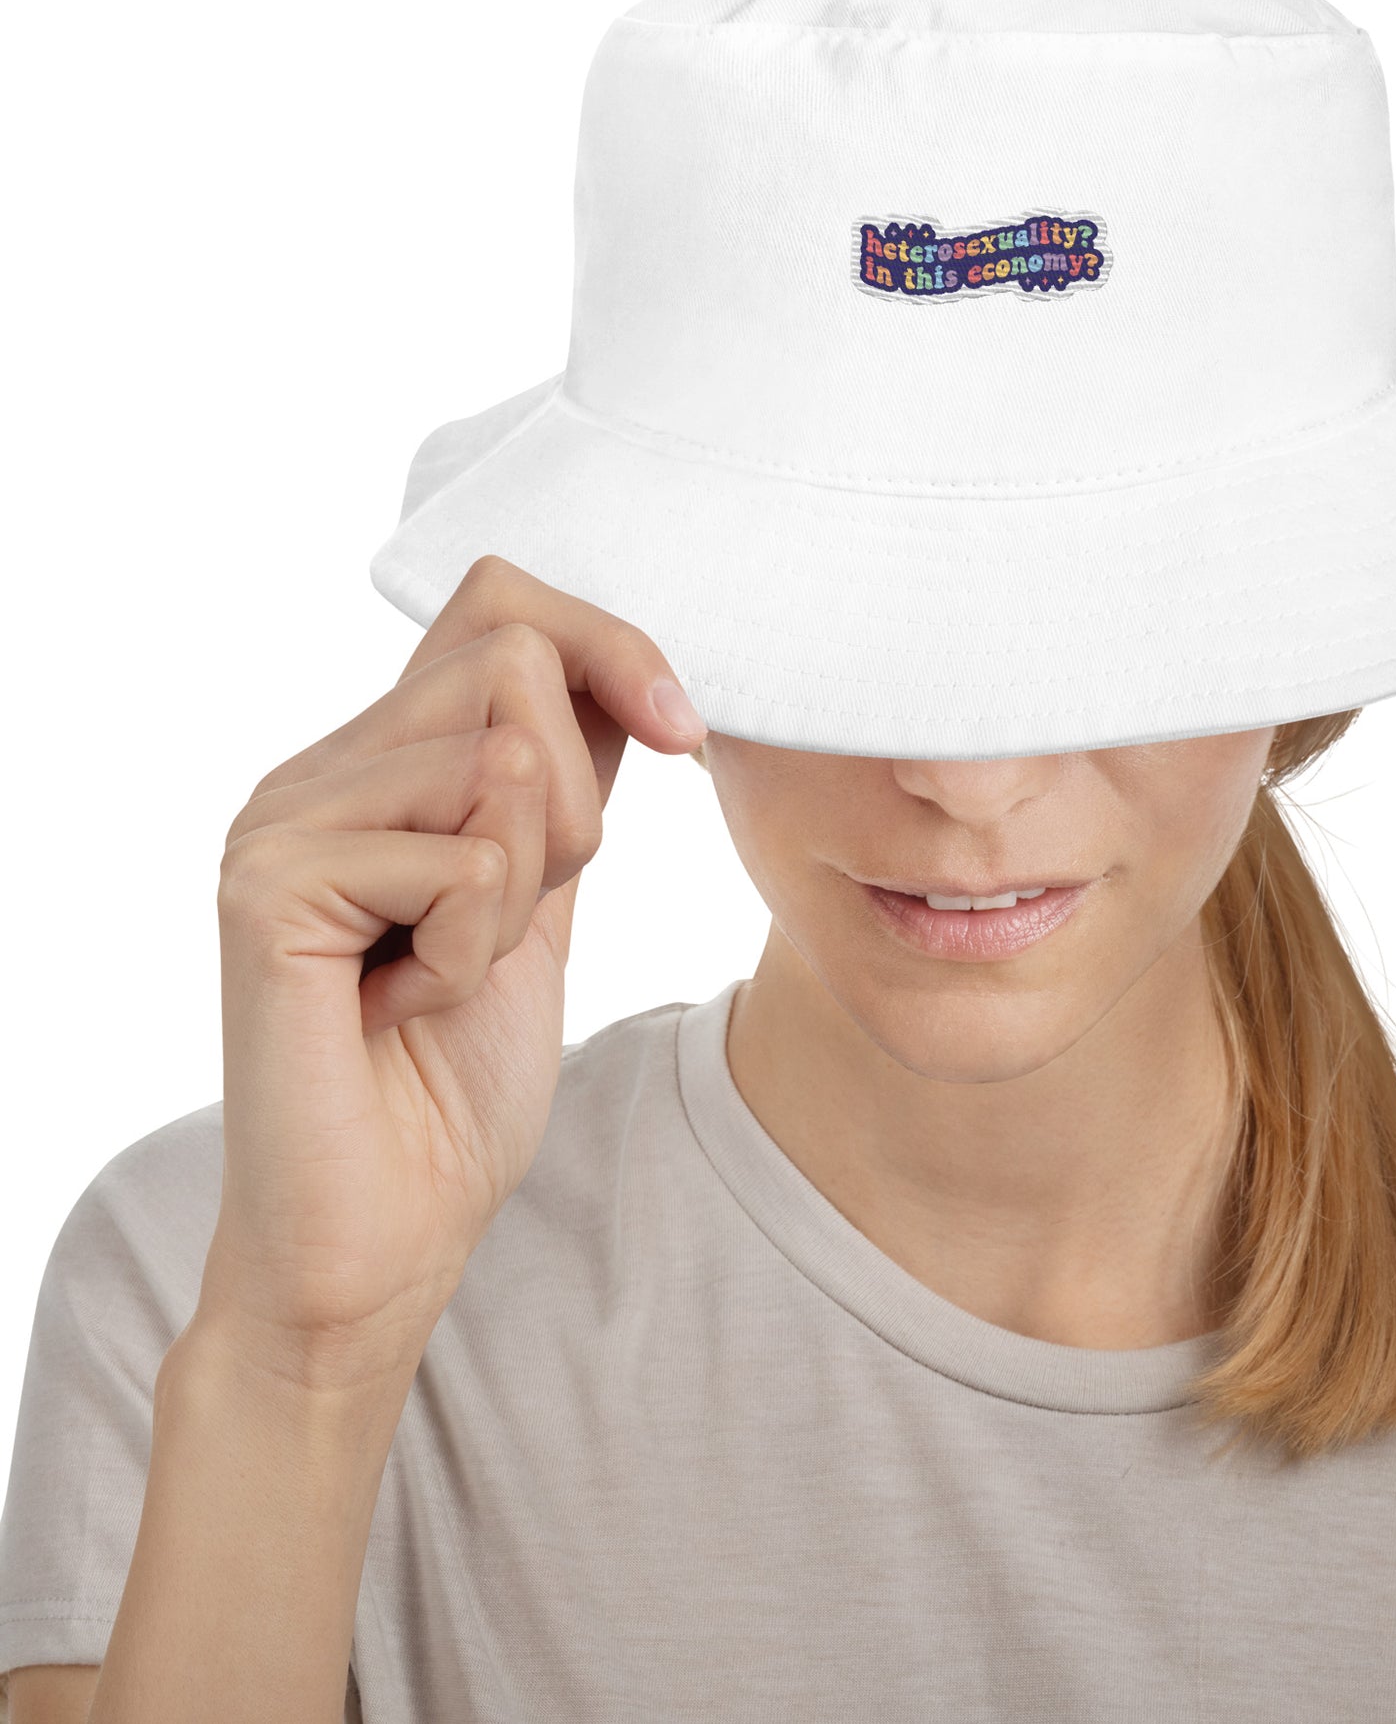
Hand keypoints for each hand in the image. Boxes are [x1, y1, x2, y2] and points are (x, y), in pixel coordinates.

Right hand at [201, 554, 705, 1383]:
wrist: (383, 1235)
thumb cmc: (454, 1081)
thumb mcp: (539, 898)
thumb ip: (558, 782)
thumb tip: (620, 674)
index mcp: (378, 762)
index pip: (500, 604)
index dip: (611, 647)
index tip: (682, 737)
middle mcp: (316, 769)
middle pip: (514, 660)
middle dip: (577, 804)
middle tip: (518, 918)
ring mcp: (280, 819)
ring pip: (503, 761)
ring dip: (524, 893)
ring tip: (448, 971)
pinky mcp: (270, 885)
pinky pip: (464, 862)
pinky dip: (475, 954)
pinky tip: (407, 1008)